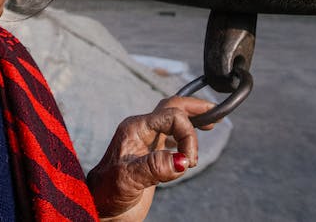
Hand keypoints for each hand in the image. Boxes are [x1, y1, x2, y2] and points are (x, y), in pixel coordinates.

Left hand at [86, 95, 217, 220]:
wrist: (101, 208)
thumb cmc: (108, 193)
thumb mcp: (129, 179)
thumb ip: (154, 167)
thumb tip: (182, 160)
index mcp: (135, 128)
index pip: (171, 116)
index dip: (188, 135)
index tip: (190, 161)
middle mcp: (141, 131)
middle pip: (171, 108)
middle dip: (193, 108)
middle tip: (214, 110)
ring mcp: (145, 142)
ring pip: (171, 120)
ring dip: (190, 121)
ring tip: (209, 124)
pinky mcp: (149, 155)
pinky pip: (170, 137)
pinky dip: (184, 137)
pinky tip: (190, 146)